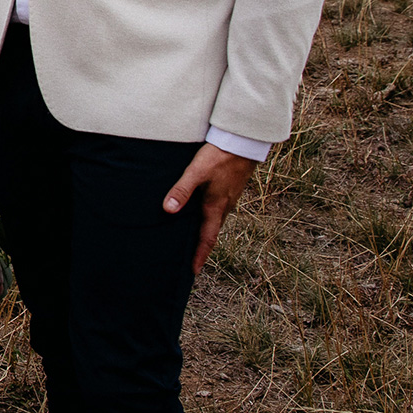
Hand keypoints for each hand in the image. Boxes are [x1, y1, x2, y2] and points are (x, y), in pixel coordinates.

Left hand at [162, 142, 256, 274]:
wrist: (243, 141)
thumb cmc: (219, 156)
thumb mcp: (197, 172)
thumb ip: (182, 189)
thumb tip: (169, 209)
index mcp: (216, 206)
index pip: (208, 238)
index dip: (200, 255)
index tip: (194, 271)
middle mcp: (224, 206)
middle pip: (212, 232)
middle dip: (202, 247)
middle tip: (192, 260)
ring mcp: (229, 197)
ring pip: (215, 220)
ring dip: (206, 232)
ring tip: (193, 240)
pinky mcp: (229, 188)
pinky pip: (218, 209)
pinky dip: (209, 217)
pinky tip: (200, 212)